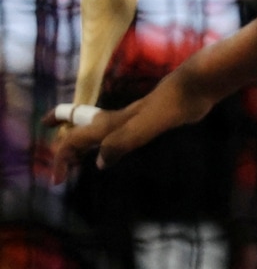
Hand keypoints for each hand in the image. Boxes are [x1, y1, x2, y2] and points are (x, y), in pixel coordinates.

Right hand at [45, 72, 216, 183]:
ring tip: (77, 153)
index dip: (62, 159)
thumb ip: (123, 141)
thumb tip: (100, 163)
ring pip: (97, 130)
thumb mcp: (146, 126)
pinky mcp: (148, 121)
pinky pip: (118, 134)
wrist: (195, 86)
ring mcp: (132, 119)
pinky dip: (107, 142)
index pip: (75, 140)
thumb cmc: (171, 105)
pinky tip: (117, 149)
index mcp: (109, 123)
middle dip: (62, 138)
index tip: (56, 181)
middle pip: (79, 128)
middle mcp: (115, 120)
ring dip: (82, 140)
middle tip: (49, 144)